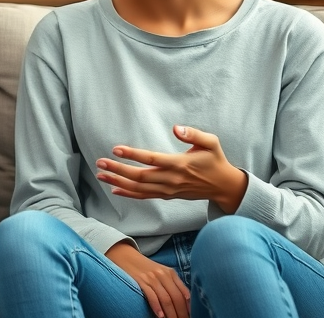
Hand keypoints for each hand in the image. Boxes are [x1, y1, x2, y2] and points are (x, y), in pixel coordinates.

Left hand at [96, 125, 247, 212]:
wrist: (223, 186)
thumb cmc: (215, 160)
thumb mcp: (211, 142)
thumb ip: (194, 133)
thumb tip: (176, 128)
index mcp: (179, 164)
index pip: (151, 159)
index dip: (132, 155)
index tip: (116, 149)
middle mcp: (171, 179)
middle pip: (139, 176)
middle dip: (118, 169)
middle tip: (100, 162)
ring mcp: (168, 190)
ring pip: (139, 188)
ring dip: (118, 181)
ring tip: (101, 174)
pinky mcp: (167, 195)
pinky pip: (144, 196)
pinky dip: (128, 194)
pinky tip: (114, 188)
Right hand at [106, 242, 188, 317]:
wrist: (125, 256)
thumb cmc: (146, 268)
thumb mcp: (162, 273)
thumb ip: (173, 284)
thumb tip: (185, 301)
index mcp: (171, 273)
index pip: (184, 292)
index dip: (189, 307)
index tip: (191, 316)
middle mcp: (163, 275)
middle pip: (176, 297)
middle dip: (181, 313)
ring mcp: (152, 278)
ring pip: (166, 299)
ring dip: (171, 313)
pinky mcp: (141, 281)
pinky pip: (151, 296)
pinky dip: (157, 307)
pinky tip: (160, 316)